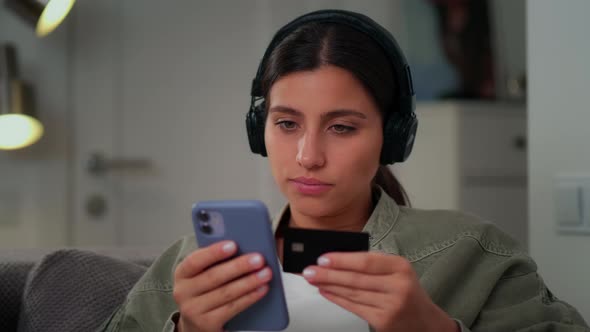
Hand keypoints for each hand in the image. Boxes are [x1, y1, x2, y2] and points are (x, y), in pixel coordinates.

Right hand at [173, 241, 271, 331]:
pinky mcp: (207, 324)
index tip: (233, 245)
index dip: (213, 252)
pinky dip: (249, 297)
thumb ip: (215, 261)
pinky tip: (261, 289)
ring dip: (249, 282)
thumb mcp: (203, 274)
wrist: (196, 324)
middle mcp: (183, 292)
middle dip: (239, 266)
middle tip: (259, 259)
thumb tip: (243, 247)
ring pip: (226, 293)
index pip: (195, 260)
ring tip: (265, 273)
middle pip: (214, 277)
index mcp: (182, 273)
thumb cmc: (205, 291)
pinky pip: (232, 308)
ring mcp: (193, 310)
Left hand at [302, 252, 458, 331]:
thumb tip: (335, 259)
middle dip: (328, 274)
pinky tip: (325, 291)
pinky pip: (354, 307)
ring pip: (352, 293)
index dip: (342, 260)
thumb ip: (371, 264)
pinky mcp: (383, 321)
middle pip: (356, 278)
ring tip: (313, 279)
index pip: (366, 261)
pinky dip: (337, 299)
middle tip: (309, 270)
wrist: (424, 321)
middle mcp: (397, 286)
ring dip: (328, 286)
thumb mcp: (396, 271)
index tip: (323, 258)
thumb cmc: (405, 291)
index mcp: (400, 267)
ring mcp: (391, 305)